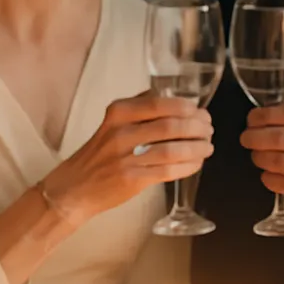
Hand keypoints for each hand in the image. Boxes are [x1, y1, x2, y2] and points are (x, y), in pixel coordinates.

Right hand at [43, 91, 212, 226]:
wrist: (74, 187)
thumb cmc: (98, 154)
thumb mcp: (112, 122)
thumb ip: (139, 107)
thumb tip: (174, 97)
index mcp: (118, 112)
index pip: (160, 104)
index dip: (187, 108)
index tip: (200, 112)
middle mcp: (121, 132)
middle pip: (171, 126)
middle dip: (197, 127)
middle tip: (209, 130)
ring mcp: (126, 157)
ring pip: (173, 149)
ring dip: (197, 148)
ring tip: (207, 147)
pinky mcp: (132, 179)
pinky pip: (168, 171)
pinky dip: (188, 166)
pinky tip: (196, 164)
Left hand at [241, 100, 283, 217]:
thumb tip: (281, 115)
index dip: (264, 115)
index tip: (253, 118)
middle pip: (280, 136)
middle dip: (255, 137)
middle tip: (246, 138)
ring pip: (281, 160)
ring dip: (261, 158)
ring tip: (256, 156)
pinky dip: (272, 180)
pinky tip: (267, 176)